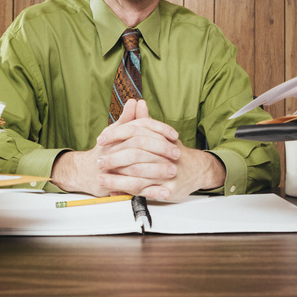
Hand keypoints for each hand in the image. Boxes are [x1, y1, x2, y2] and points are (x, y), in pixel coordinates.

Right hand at [50, 99, 177, 196]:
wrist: (86, 172)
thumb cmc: (105, 150)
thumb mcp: (116, 132)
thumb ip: (128, 119)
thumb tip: (136, 102)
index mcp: (115, 136)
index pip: (139, 128)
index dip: (159, 130)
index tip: (174, 135)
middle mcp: (112, 151)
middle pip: (138, 148)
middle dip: (160, 150)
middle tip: (176, 154)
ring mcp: (112, 170)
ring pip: (136, 170)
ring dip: (156, 171)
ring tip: (173, 171)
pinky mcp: (113, 187)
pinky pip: (134, 190)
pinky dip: (151, 192)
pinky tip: (165, 192)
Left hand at [95, 100, 225, 200]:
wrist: (197, 169)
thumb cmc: (172, 151)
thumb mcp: (160, 135)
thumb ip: (145, 121)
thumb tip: (136, 102)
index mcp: (161, 138)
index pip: (136, 132)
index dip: (116, 134)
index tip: (101, 139)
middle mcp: (166, 154)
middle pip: (136, 154)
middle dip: (114, 159)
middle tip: (99, 161)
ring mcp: (168, 173)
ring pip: (139, 176)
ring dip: (117, 178)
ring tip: (101, 179)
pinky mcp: (169, 190)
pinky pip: (146, 193)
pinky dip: (129, 194)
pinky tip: (115, 193)